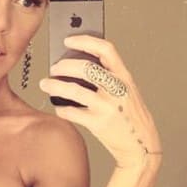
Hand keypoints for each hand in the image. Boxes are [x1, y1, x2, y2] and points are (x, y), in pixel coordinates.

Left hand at [40, 35, 160, 167]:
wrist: (141, 145)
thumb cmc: (130, 116)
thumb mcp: (127, 91)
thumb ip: (109, 77)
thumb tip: (77, 65)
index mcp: (125, 77)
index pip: (106, 50)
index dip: (85, 41)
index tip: (68, 41)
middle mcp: (117, 89)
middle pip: (85, 68)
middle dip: (64, 66)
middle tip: (54, 68)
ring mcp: (107, 106)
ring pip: (73, 90)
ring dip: (54, 85)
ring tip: (45, 84)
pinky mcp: (98, 123)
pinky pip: (71, 112)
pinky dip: (61, 109)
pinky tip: (58, 107)